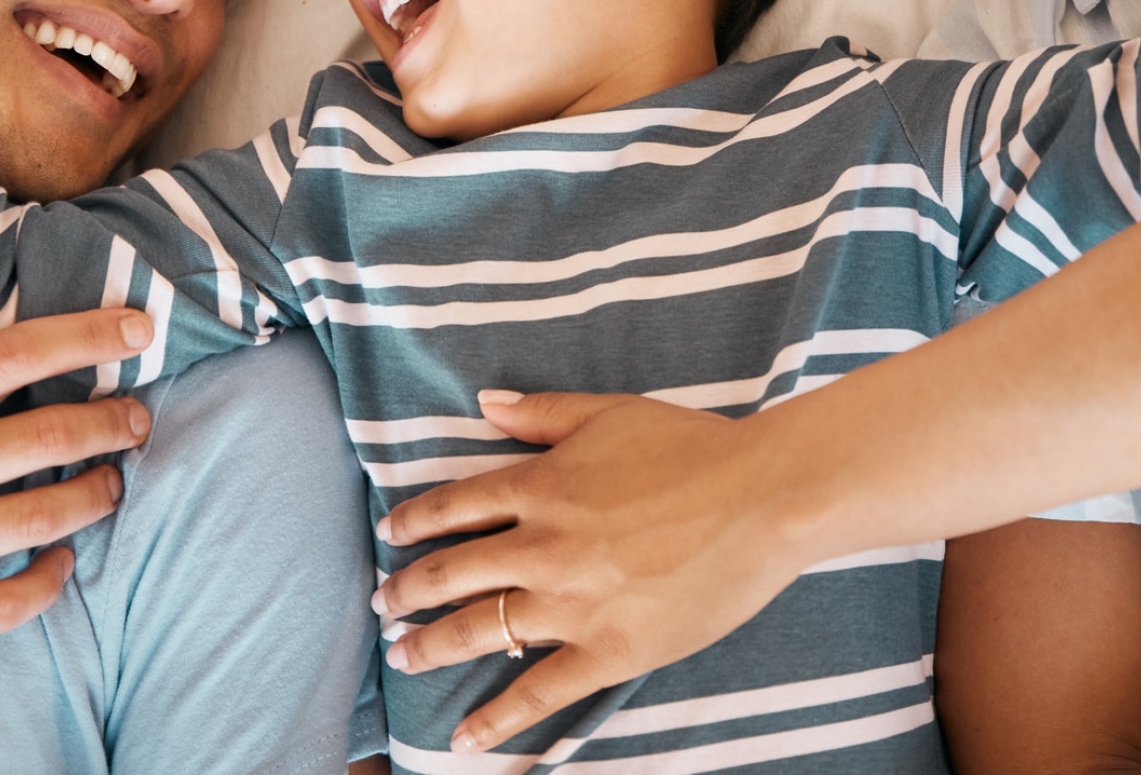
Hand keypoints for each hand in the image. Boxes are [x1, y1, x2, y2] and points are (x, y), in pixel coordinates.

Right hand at [0, 310, 153, 653]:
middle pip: (39, 436)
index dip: (82, 335)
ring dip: (93, 496)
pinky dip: (45, 584)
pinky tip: (63, 562)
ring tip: (114, 482)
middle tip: (137, 419)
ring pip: (36, 516)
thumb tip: (4, 341)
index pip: (5, 356)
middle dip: (106, 423)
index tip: (140, 328)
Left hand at [377, 391, 802, 753]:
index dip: (414, 521)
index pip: (455, 505)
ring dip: (430, 646)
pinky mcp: (609, 650)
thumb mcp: (609, 412)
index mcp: (541, 484)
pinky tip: (463, 739)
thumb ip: (541, 412)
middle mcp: (542, 544)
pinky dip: (497, 720)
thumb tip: (483, 401)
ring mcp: (572, 602)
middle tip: (381, 604)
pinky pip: (539, 691)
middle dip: (407, 589)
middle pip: (453, 571)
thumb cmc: (690, 446)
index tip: (390, 536)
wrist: (760, 497)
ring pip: (480, 629)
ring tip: (402, 656)